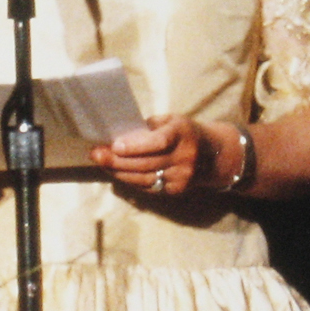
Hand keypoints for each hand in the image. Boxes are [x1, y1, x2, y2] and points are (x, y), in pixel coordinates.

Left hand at [89, 115, 213, 195]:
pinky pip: (148, 187)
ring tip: (102, 163)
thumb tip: (120, 135)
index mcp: (183, 134)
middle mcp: (184, 157)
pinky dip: (130, 180)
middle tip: (96, 154)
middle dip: (116, 160)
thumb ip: (149, 127)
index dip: (135, 146)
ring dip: (118, 172)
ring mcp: (181, 176)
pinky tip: (117, 172)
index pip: (158, 142)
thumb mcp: (172, 120)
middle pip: (145, 163)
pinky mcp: (176, 190)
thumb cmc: (185, 133)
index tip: (114, 145)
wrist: (213, 155)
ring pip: (143, 178)